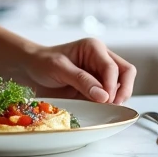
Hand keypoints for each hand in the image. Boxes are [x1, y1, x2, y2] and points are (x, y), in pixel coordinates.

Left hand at [20, 38, 135, 104]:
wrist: (31, 70)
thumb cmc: (43, 63)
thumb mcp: (59, 68)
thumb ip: (82, 80)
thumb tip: (104, 95)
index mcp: (94, 48)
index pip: (112, 67)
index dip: (112, 85)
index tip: (105, 100)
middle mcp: (101, 58)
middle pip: (126, 72)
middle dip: (123, 90)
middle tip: (112, 105)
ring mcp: (101, 73)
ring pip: (124, 83)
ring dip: (119, 96)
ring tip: (107, 108)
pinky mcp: (98, 86)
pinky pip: (113, 94)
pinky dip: (112, 102)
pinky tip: (102, 108)